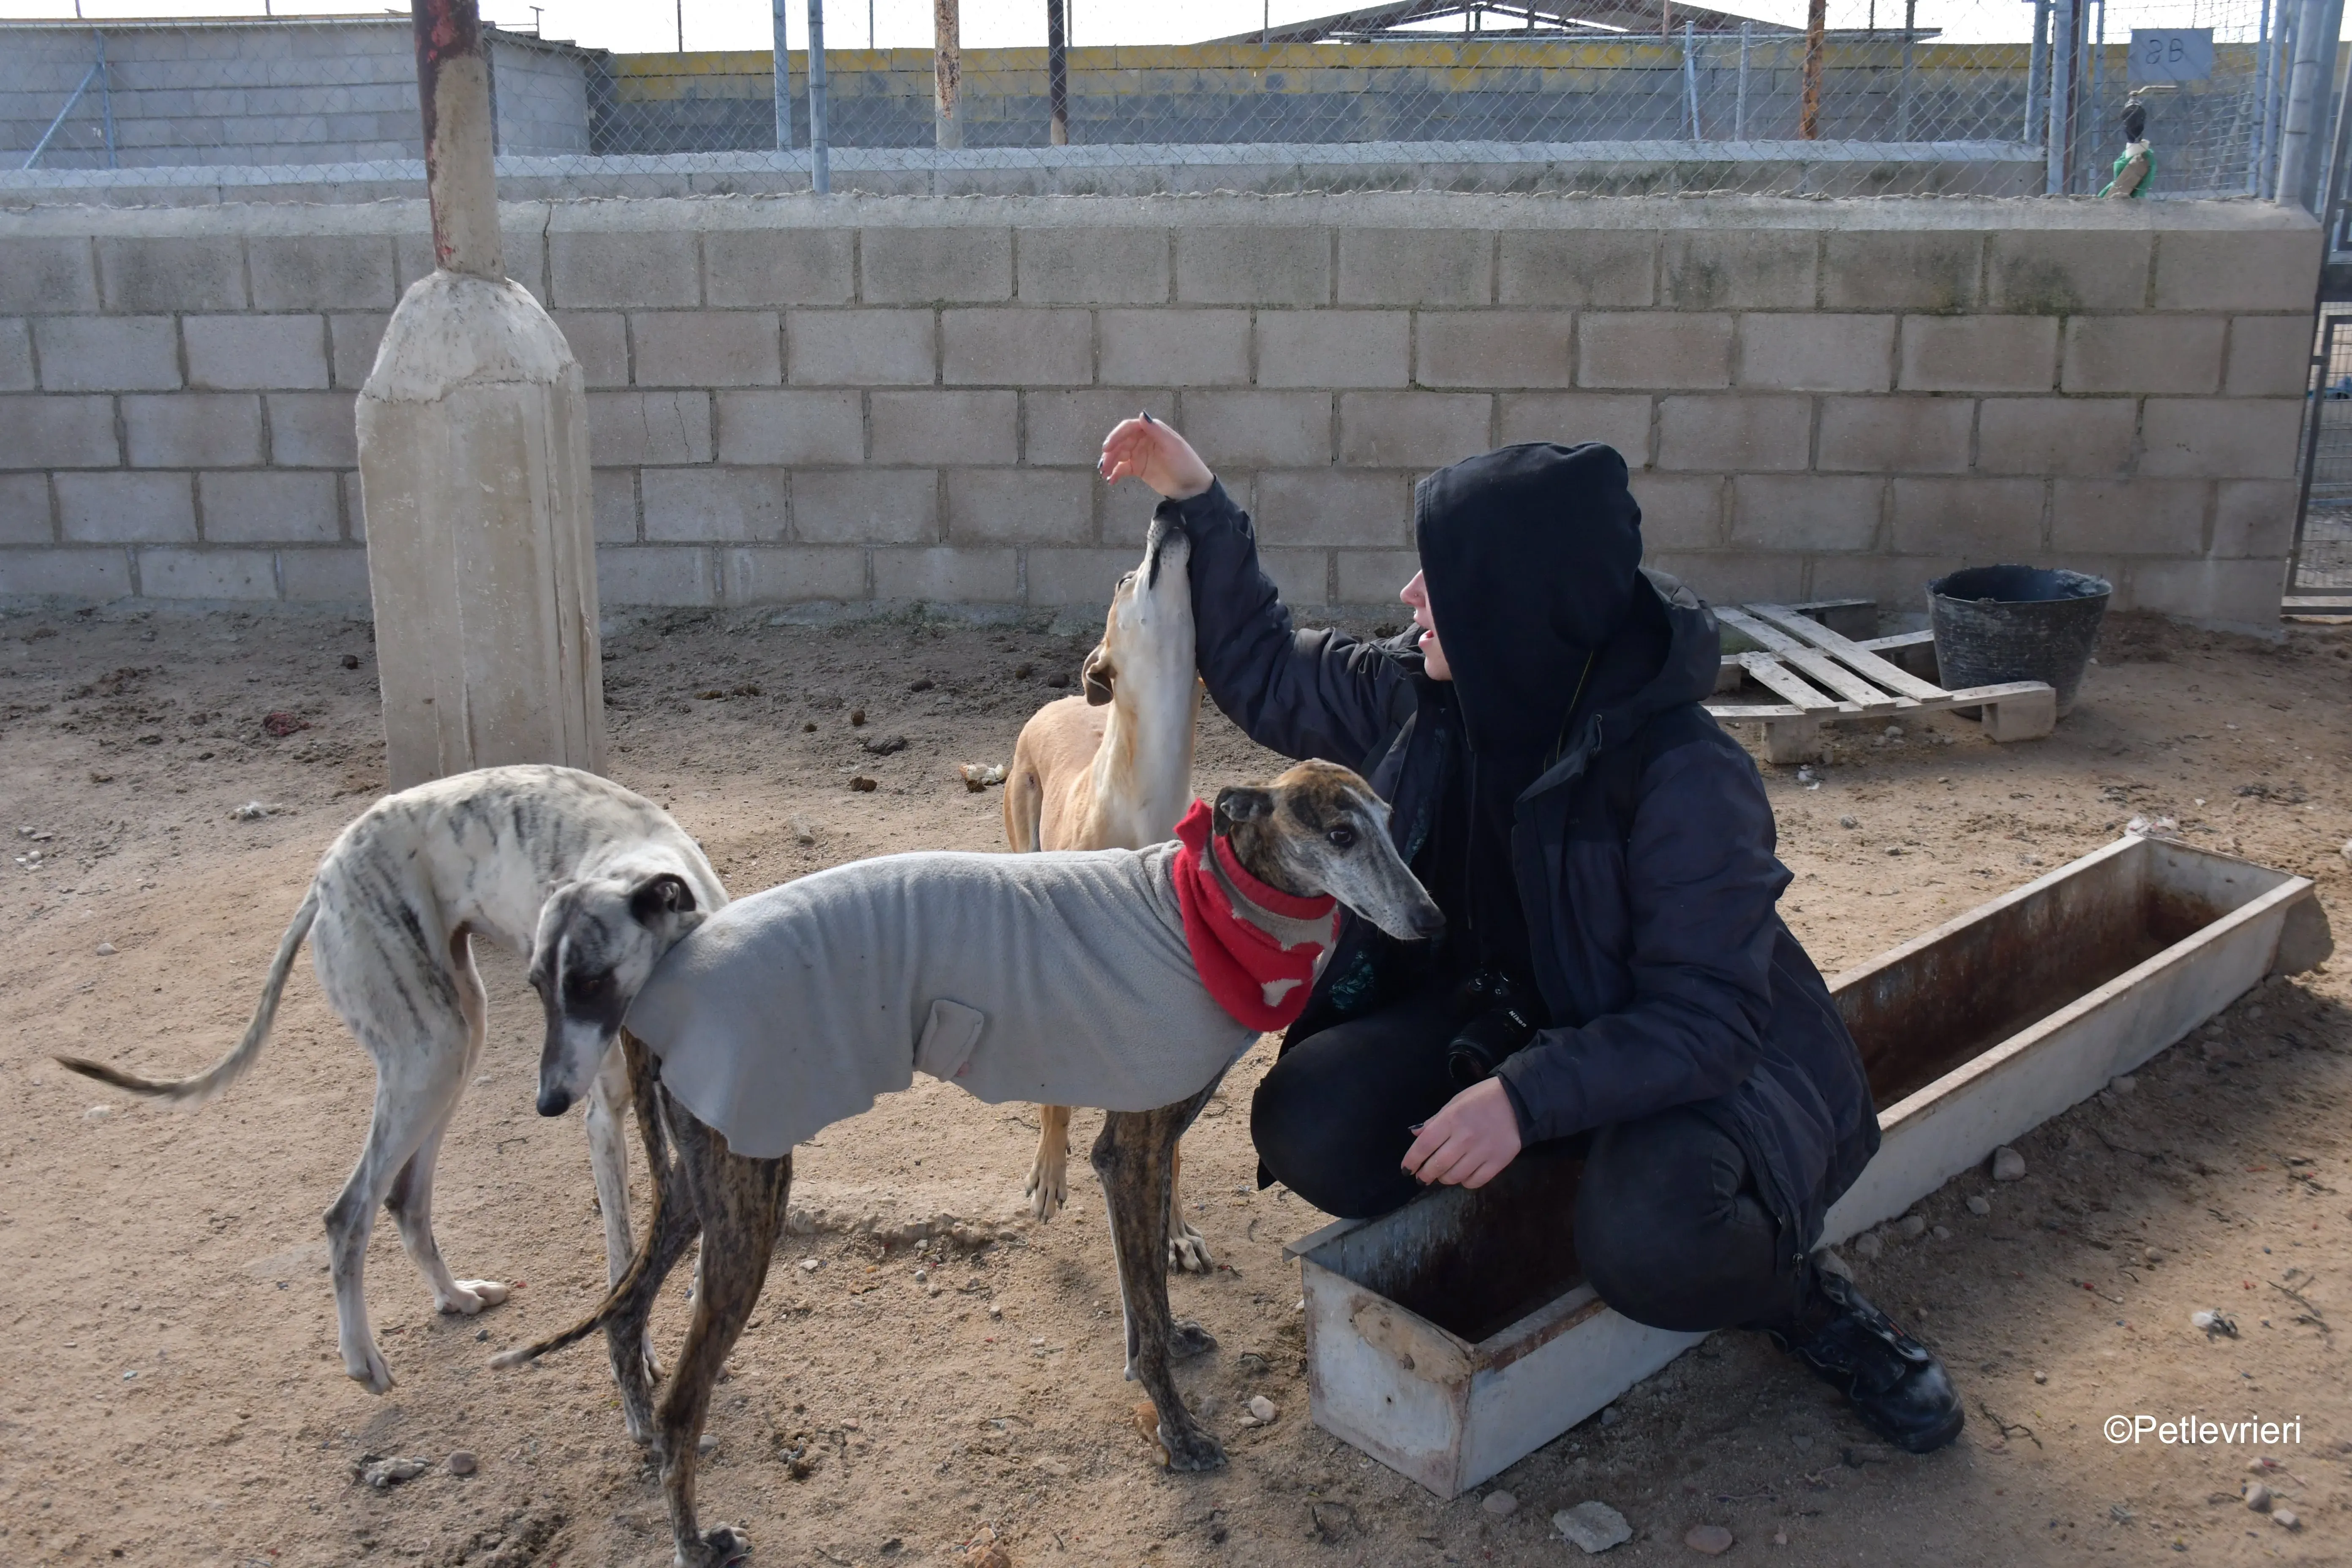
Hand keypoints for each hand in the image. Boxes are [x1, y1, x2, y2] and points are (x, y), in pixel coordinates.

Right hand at [1098, 415, 1212, 499]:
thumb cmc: (1186, 464)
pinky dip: (1115, 473)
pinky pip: (1122, 468)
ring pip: (1119, 455)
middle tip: (1103, 465)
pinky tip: (1111, 480)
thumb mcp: (1173, 446)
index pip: (1129, 428)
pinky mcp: (1138, 468)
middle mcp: (1143, 439)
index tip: (1107, 448)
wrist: (1192, 488)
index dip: (1116, 436)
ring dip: (1110, 463)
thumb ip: (1156, 430)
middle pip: (1121, 442)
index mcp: (1152, 430)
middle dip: (1110, 452)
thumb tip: (1141, 414)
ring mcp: (1140, 454)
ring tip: (1104, 473)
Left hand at [1400, 1078, 1523, 1189]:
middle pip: (1437, 1165)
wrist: (1519, 1101)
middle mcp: (1465, 1137)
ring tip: (1442, 1175)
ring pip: (1454, 1176)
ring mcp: (1482, 1152)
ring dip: (1443, 1178)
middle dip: (1425, 1175)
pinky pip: (1475, 1181)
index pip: (1424, 1146)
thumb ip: (1435, 1120)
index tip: (1406, 1169)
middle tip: (1421, 1177)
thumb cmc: (1482, 1098)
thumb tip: (1415, 1133)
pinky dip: (1464, 1182)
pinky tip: (1463, 1175)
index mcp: (1451, 1119)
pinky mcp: (1498, 1162)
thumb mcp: (1455, 1102)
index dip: (1411, 1160)